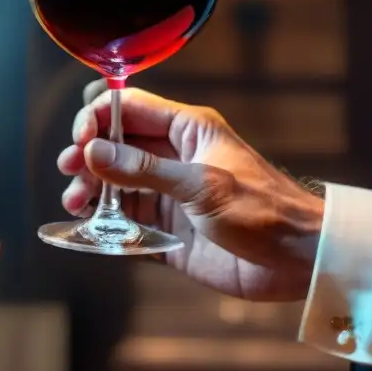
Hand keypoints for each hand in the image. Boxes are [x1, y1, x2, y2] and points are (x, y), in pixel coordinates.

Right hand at [57, 80, 323, 301]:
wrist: (301, 262)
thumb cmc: (265, 211)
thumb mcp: (202, 185)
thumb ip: (144, 170)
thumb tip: (94, 152)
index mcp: (186, 130)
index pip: (129, 108)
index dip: (98, 119)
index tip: (80, 141)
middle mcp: (173, 158)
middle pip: (114, 146)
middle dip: (87, 156)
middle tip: (70, 173)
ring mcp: (168, 195)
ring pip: (113, 185)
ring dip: (90, 191)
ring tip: (76, 204)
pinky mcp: (167, 232)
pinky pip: (125, 224)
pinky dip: (104, 226)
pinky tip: (90, 230)